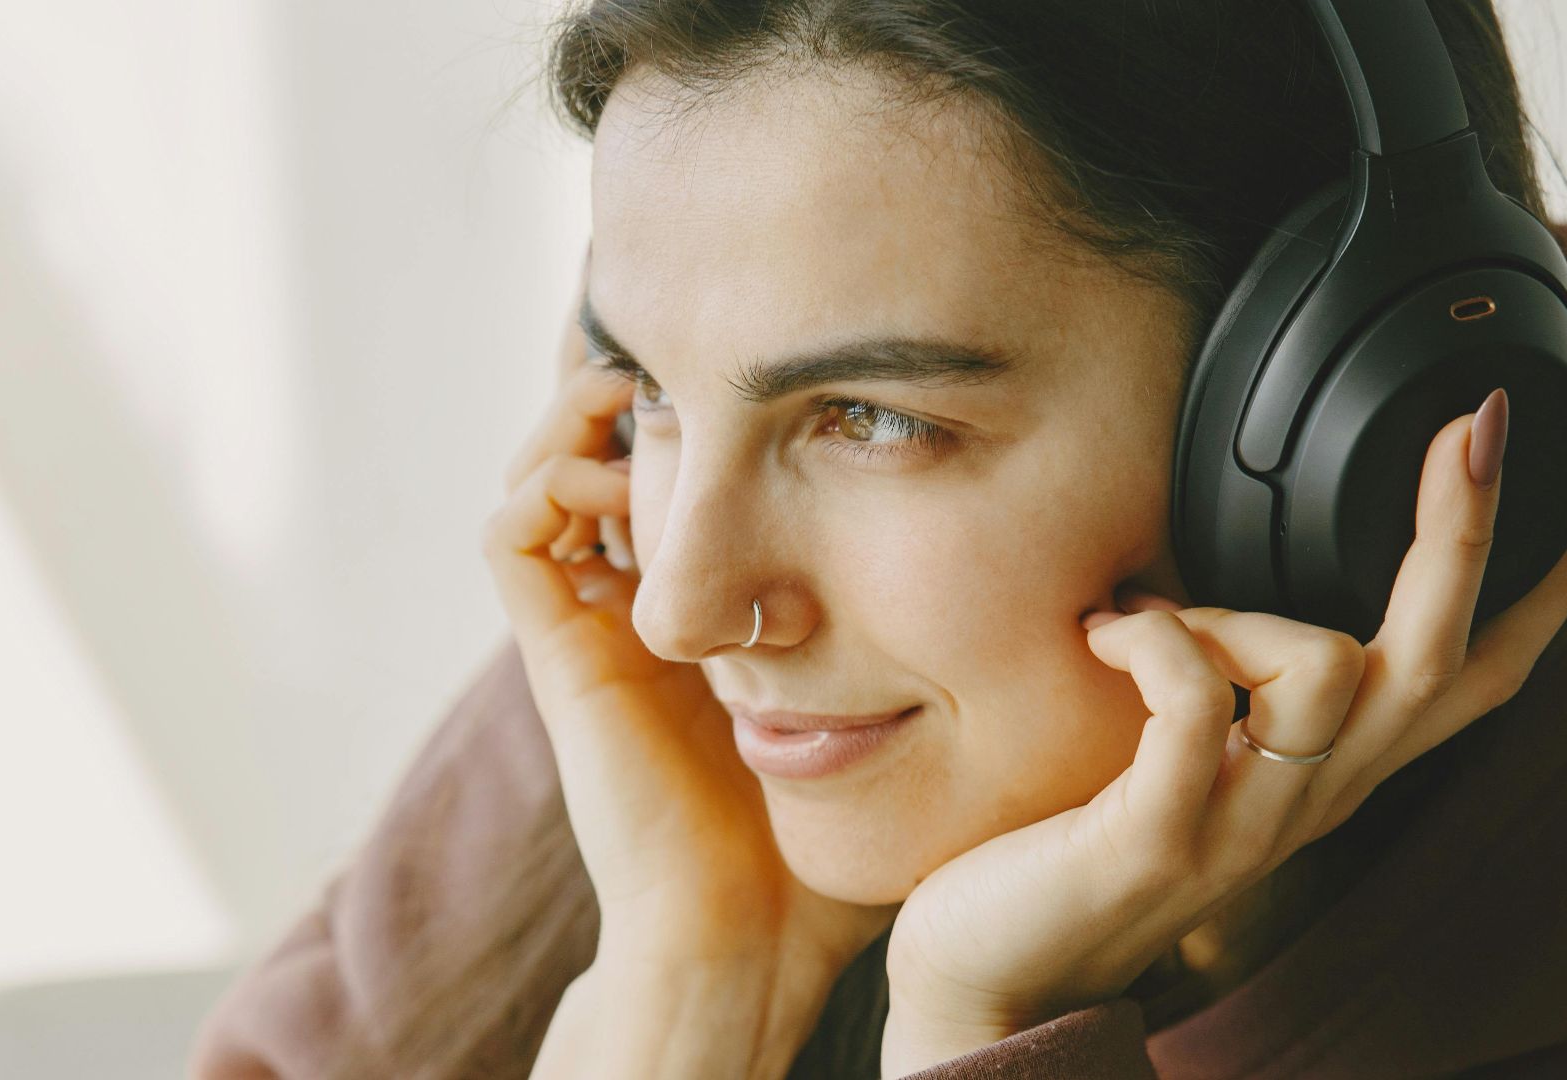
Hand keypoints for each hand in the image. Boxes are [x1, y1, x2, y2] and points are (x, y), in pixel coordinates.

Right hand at [484, 266, 895, 1077]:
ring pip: (541, 480)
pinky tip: (626, 479)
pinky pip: (511, 537)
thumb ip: (944, 658)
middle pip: (599, 465)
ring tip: (651, 400)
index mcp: (704, 626)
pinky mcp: (559, 655)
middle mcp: (638, 617)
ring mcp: (593, 633)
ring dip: (584, 425)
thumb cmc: (825, 850)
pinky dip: (549, 483)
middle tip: (702, 366)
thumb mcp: (895, 723)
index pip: (679, 493)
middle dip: (642, 399)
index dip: (706, 426)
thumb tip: (1055, 586)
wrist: (748, 936)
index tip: (773, 387)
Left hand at [880, 394, 1566, 1074]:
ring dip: (1235, 612)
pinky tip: (1105, 636)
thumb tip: (1230, 559)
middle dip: (1470, 529)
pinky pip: (1194, 699)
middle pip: (1442, 659)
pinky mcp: (1164, 837)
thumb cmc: (1083, 841)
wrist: (1003, 975)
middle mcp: (1317, 800)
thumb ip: (1240, 683)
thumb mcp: (1191, 751)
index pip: (1482, 680)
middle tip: (1480, 424)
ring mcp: (1248, 826)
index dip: (1549, 588)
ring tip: (1147, 623)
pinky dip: (1154, 639)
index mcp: (1334, 771)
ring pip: (1326, 666)